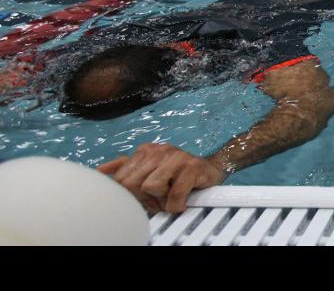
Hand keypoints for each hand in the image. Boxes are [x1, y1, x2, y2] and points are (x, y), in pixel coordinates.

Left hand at [98, 143, 226, 213]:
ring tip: (170, 199)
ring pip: (150, 187)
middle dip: (144, 199)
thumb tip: (99, 171)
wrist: (213, 168)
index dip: (131, 195)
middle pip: (132, 184)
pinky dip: (176, 204)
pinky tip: (181, 202)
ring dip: (161, 200)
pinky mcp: (192, 166)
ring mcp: (176, 157)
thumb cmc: (179, 174)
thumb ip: (126, 168)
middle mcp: (158, 150)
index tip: (146, 199)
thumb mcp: (150, 169)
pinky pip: (174, 193)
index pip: (120, 179)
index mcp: (145, 151)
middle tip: (159, 201)